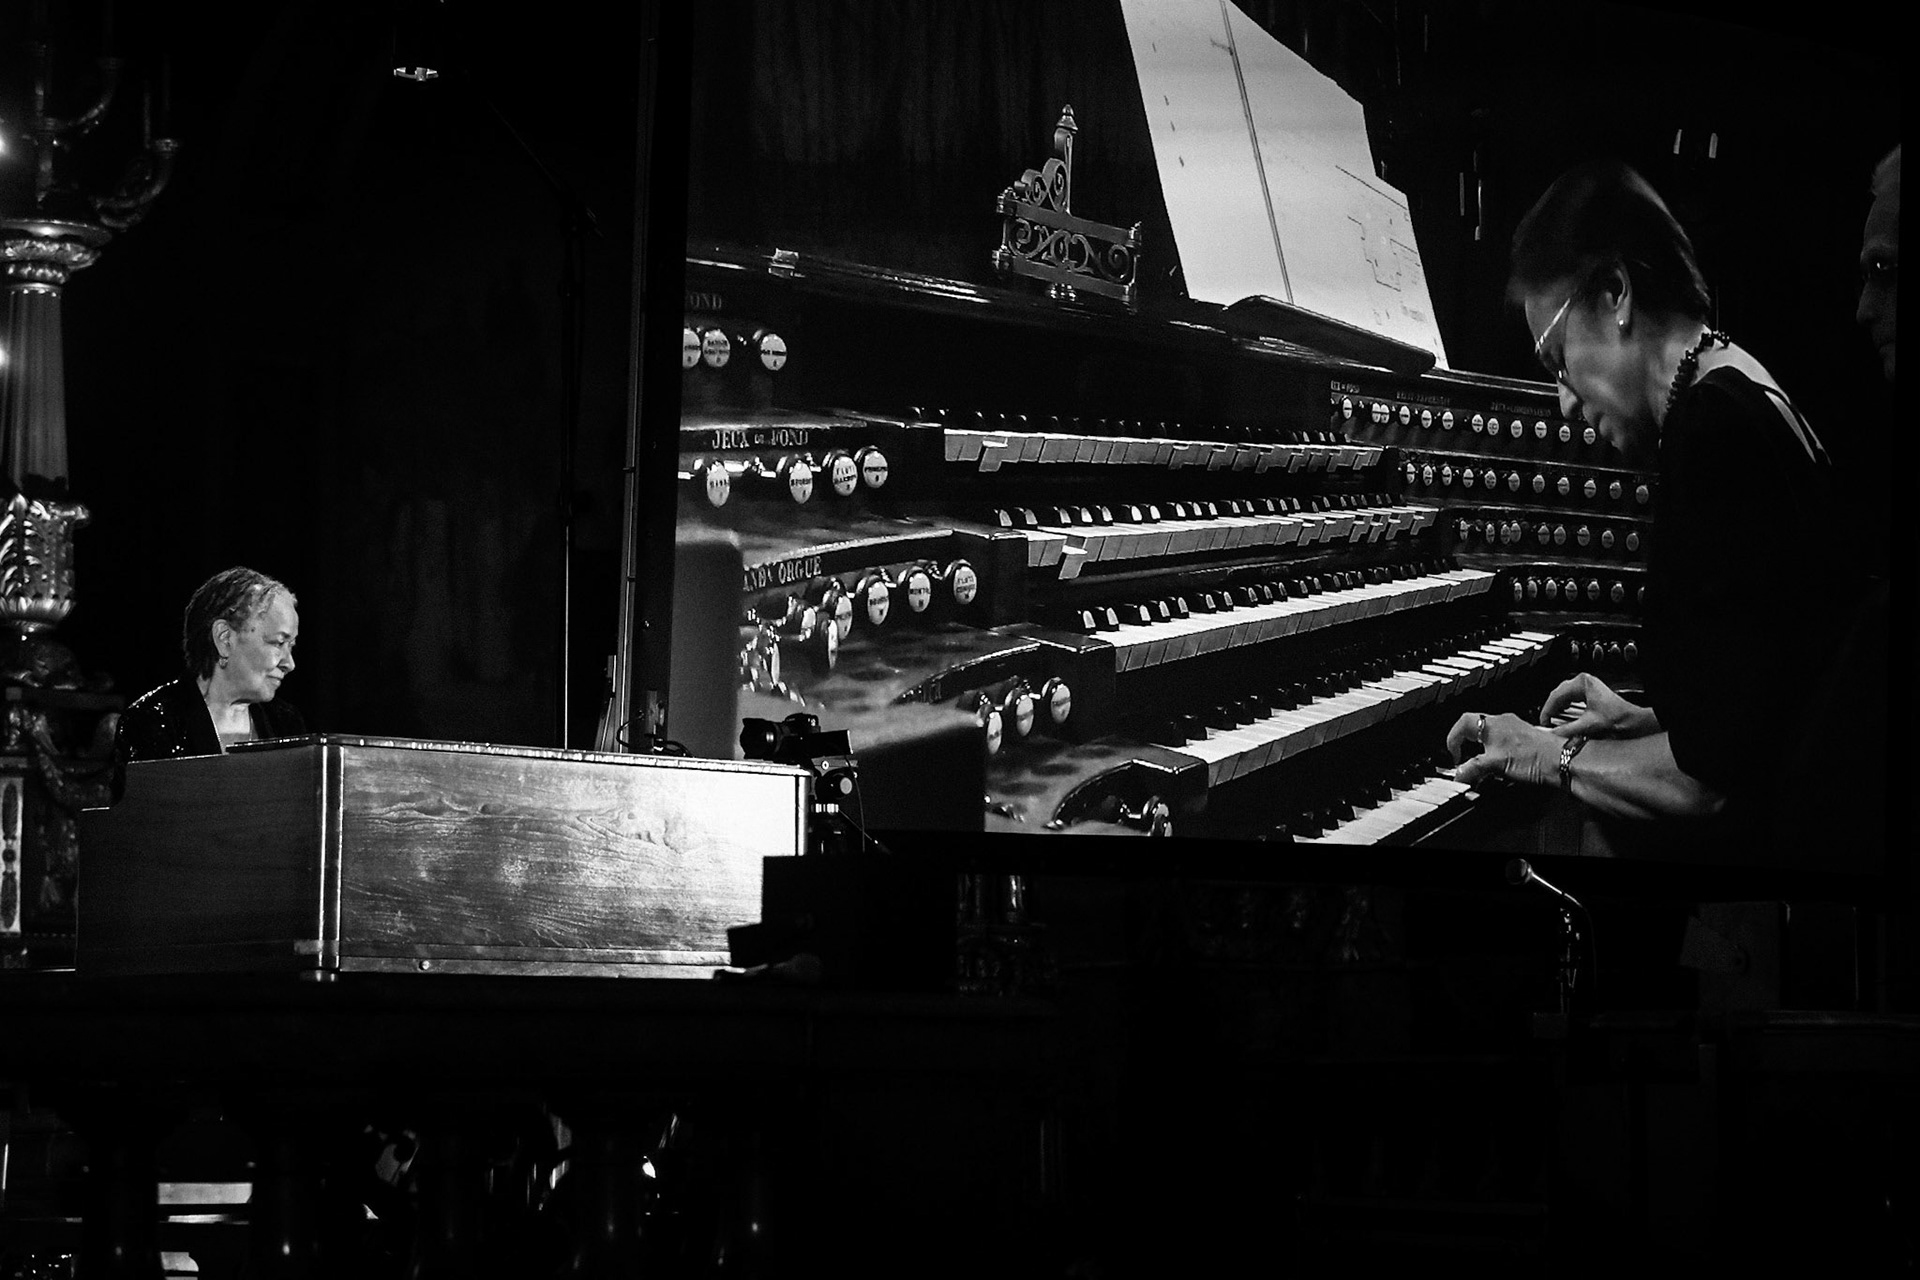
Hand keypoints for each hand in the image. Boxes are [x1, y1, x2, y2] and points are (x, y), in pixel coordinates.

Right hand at [1446, 710, 1559, 788]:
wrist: (1560, 761)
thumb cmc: (1533, 757)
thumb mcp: (1494, 764)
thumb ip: (1472, 769)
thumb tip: (1458, 775)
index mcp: (1491, 724)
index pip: (1462, 723)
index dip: (1453, 739)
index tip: (1453, 754)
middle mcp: (1503, 722)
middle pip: (1475, 729)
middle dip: (1467, 745)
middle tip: (1464, 760)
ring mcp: (1515, 729)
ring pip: (1490, 736)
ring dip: (1482, 751)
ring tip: (1483, 766)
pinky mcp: (1525, 739)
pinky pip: (1503, 743)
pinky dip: (1496, 754)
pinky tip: (1501, 767)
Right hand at [1538, 672, 1657, 738]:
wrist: (1634, 721)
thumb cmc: (1619, 718)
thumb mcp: (1588, 725)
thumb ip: (1567, 730)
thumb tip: (1551, 734)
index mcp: (1581, 683)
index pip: (1555, 696)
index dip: (1547, 711)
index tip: (1543, 722)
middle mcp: (1583, 681)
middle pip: (1558, 695)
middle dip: (1552, 710)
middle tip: (1547, 723)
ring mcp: (1587, 686)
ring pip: (1564, 696)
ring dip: (1558, 709)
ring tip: (1554, 721)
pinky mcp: (1590, 692)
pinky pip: (1571, 698)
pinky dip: (1566, 708)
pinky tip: (1564, 716)